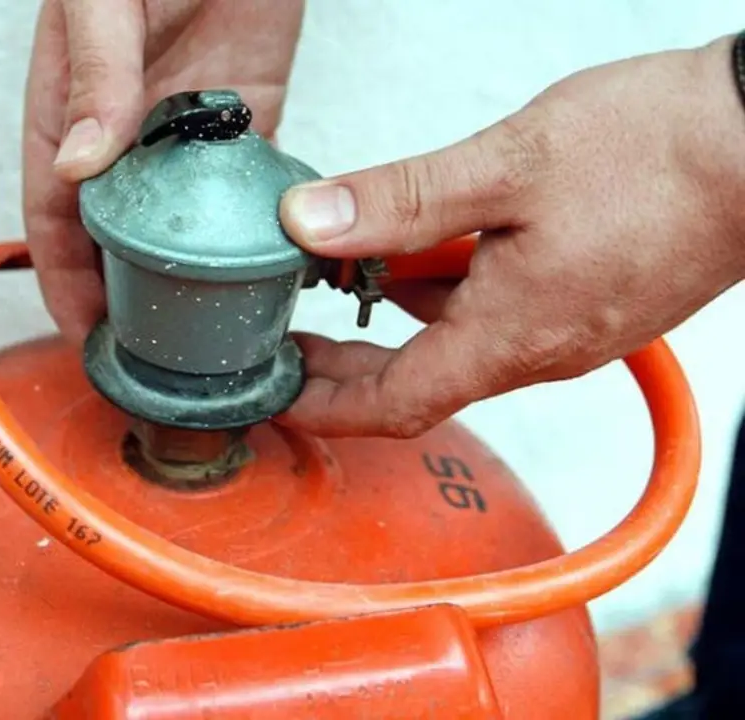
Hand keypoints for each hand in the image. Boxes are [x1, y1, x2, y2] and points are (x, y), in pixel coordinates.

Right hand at [22, 0, 304, 343]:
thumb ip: (92, 73)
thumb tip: (80, 164)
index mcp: (70, 110)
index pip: (54, 217)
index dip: (64, 282)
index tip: (84, 338)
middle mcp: (124, 133)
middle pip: (117, 237)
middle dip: (125, 299)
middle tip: (154, 360)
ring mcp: (185, 130)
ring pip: (180, 226)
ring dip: (189, 281)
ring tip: (209, 338)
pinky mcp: (246, 115)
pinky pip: (241, 188)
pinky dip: (247, 230)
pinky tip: (260, 273)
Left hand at [278, 34, 744, 437]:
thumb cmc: (659, 151)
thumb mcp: (506, 167)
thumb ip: (400, 201)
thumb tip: (308, 222)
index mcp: (511, 336)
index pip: (394, 406)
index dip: (325, 407)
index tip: (276, 396)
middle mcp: (544, 351)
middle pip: (423, 383)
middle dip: (350, 367)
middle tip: (293, 341)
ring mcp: (576, 329)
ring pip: (465, 342)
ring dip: (401, 318)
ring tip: (349, 272)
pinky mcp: (599, 299)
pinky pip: (507, 316)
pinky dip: (455, 292)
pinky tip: (438, 249)